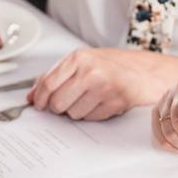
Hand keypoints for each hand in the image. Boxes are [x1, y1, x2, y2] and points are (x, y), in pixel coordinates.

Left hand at [28, 48, 171, 120]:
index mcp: (79, 58)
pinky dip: (92, 115)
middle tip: (69, 100)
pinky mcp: (114, 103)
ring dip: (78, 111)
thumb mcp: (82, 62)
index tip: (39, 105)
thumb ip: (55, 76)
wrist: (145, 72)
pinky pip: (90, 119)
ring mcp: (104, 88)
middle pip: (57, 103)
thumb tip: (32, 96)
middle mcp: (91, 72)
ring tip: (90, 98)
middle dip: (60, 107)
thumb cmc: (112, 66)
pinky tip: (101, 103)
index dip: (40, 98)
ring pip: (73, 114)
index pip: (48, 84)